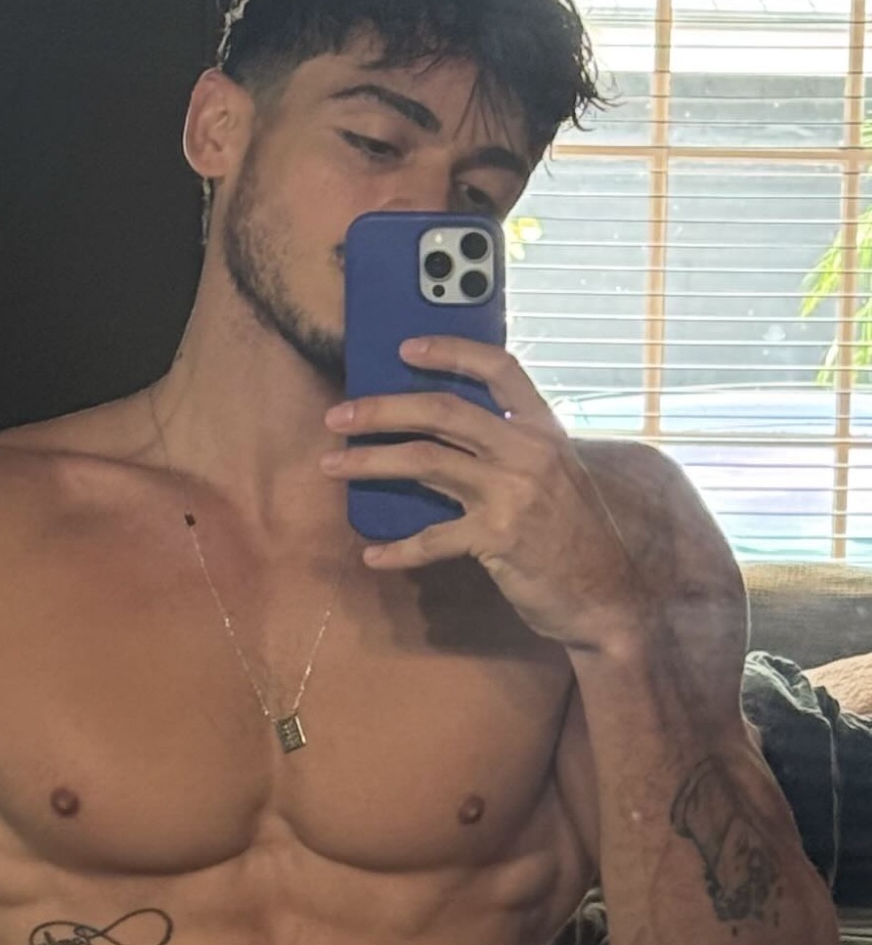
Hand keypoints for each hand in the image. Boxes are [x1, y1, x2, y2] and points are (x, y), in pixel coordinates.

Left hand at [321, 337, 736, 655]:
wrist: (613, 596)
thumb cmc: (579, 540)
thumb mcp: (558, 480)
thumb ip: (514, 455)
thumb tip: (452, 443)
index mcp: (543, 430)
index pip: (498, 369)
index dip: (450, 351)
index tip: (405, 348)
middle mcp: (527, 451)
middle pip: (441, 410)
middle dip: (381, 409)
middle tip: (338, 415)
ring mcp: (512, 493)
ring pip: (425, 461)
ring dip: (370, 461)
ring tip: (332, 464)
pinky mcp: (497, 538)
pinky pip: (432, 538)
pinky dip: (398, 548)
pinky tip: (373, 554)